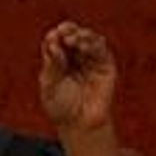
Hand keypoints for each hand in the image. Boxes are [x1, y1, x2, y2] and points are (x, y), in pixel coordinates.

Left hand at [39, 21, 116, 135]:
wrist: (79, 124)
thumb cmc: (61, 106)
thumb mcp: (49, 85)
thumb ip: (51, 64)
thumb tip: (52, 42)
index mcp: (58, 59)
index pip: (56, 40)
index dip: (55, 35)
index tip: (52, 35)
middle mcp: (75, 57)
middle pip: (73, 35)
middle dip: (68, 31)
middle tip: (63, 33)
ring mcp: (91, 60)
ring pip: (88, 38)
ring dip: (81, 35)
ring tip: (72, 39)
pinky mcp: (106, 65)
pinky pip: (101, 49)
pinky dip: (92, 44)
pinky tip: (83, 46)